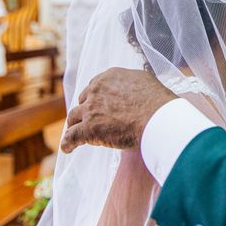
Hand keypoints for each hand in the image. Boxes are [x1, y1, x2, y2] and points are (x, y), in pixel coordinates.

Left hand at [60, 67, 175, 153]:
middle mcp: (97, 90)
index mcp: (110, 77)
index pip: (96, 85)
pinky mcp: (89, 129)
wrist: (158, 117)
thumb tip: (133, 88)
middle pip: (84, 100)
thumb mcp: (145, 81)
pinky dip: (68, 143)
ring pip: (74, 116)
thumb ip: (132, 83)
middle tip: (91, 120)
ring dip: (75, 124)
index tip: (99, 105)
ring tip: (75, 134)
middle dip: (87, 110)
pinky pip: (72, 136)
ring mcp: (91, 109)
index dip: (97, 97)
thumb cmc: (158, 102)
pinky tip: (67, 148)